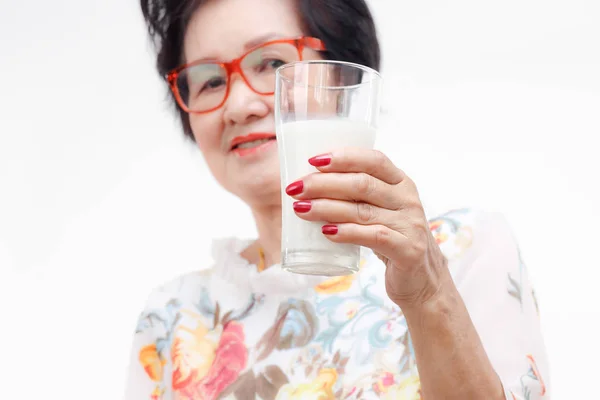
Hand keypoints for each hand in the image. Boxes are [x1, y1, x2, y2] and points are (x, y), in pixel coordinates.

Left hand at [285, 148, 448, 308]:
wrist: (422, 280)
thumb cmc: (392, 240)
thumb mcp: (382, 211)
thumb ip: (358, 197)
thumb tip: (309, 185)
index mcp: (401, 183)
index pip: (374, 160)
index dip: (343, 157)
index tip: (312, 161)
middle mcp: (408, 200)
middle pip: (362, 184)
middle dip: (324, 183)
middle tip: (296, 188)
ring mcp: (410, 225)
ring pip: (362, 210)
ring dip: (326, 207)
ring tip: (300, 209)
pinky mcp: (408, 250)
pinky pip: (374, 236)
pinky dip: (347, 232)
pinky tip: (327, 232)